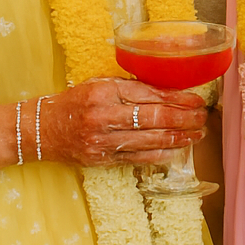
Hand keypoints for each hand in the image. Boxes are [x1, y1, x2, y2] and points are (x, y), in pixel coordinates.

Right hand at [34, 79, 206, 167]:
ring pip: (150, 140)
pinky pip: (138, 158)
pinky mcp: (103, 160)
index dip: (177, 98)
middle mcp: (104, 115)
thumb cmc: (74, 102)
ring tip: (197, 134)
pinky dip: (161, 154)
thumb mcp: (99, 84)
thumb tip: (167, 91)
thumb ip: (129, 87)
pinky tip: (178, 150)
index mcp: (105, 91)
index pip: (149, 94)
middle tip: (202, 118)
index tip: (196, 100)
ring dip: (179, 138)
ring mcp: (103, 140)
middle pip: (154, 118)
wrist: (42, 129)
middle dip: (184, 118)